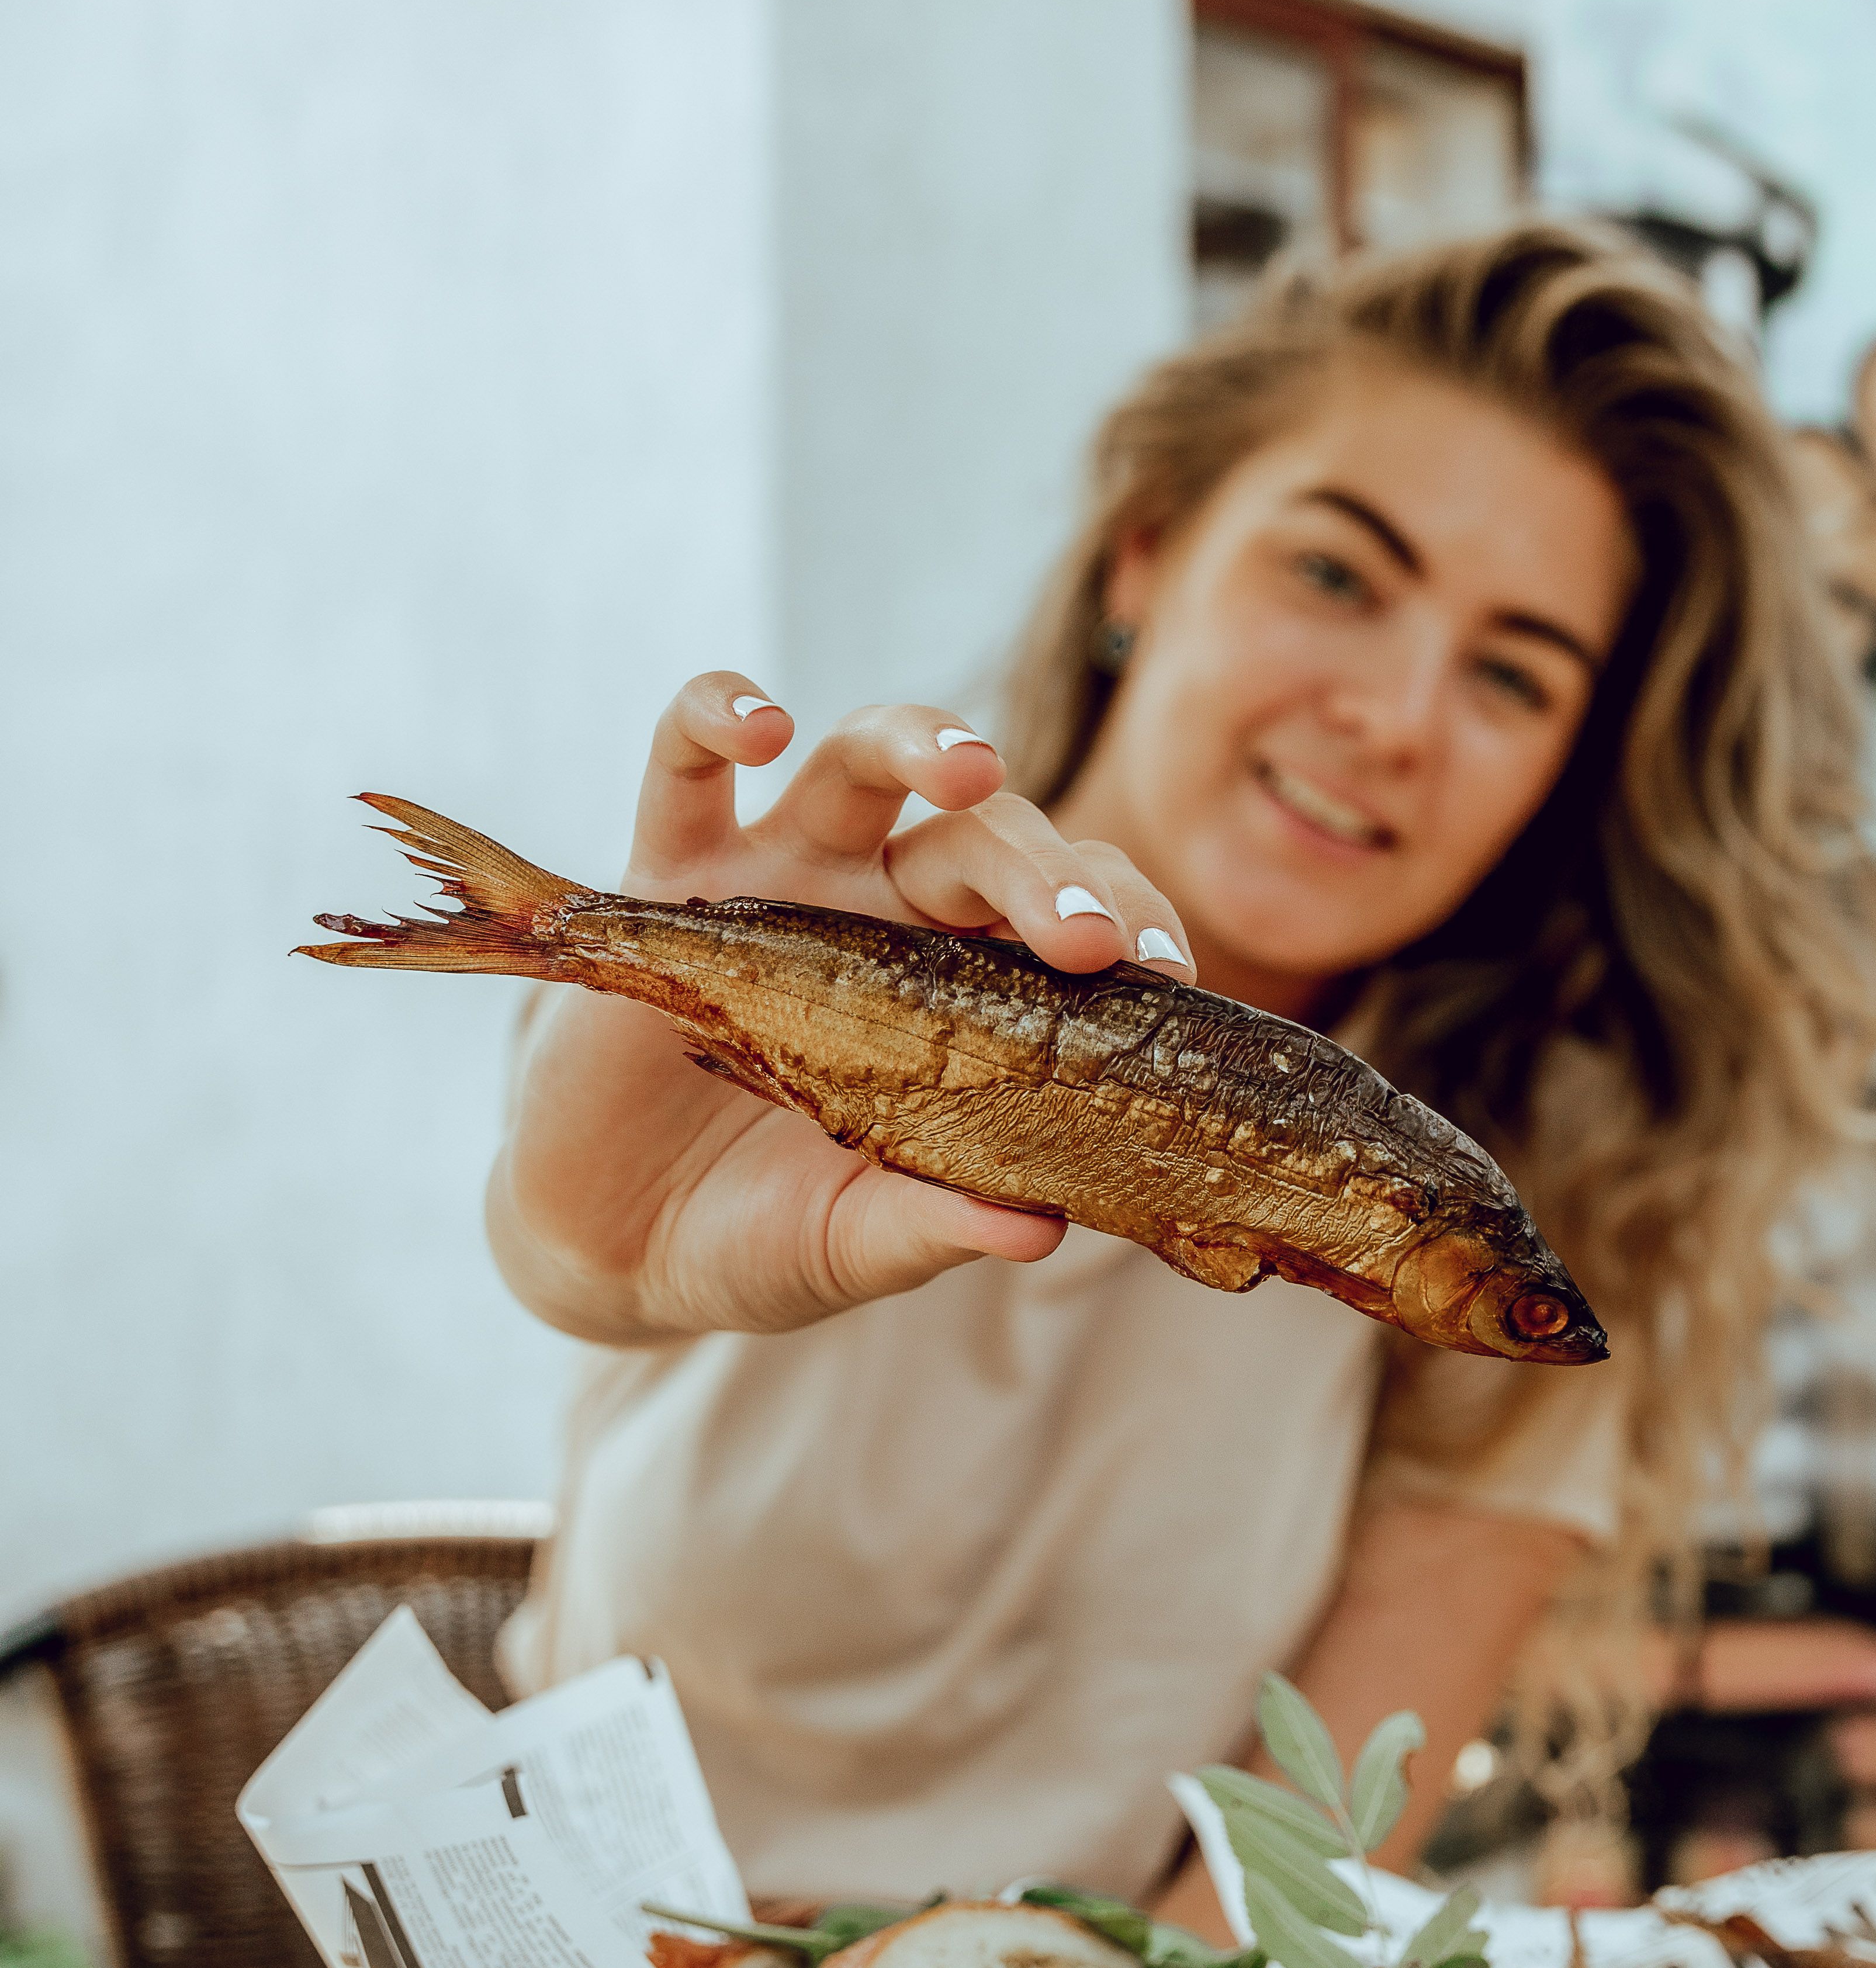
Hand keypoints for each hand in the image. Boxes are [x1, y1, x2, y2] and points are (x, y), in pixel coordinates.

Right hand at [488, 672, 1194, 1343]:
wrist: (618, 1251)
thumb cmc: (763, 1235)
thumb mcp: (855, 1241)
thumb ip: (936, 1225)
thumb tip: (1040, 1230)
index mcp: (954, 987)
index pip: (1063, 913)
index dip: (1123, 918)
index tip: (1166, 971)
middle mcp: (877, 910)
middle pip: (978, 837)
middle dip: (1043, 869)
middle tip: (1084, 936)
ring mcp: (774, 882)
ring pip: (857, 761)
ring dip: (919, 742)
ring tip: (970, 766)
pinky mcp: (660, 881)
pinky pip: (682, 764)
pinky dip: (714, 716)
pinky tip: (759, 725)